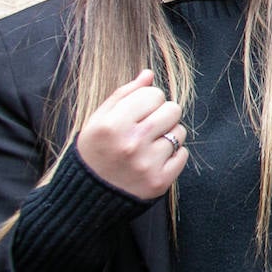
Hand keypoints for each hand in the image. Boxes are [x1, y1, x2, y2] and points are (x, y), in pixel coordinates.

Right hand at [76, 69, 186, 199]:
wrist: (88, 197)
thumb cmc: (95, 152)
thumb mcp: (98, 120)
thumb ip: (123, 94)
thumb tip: (149, 74)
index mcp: (112, 125)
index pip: (154, 94)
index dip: (148, 101)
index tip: (138, 112)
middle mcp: (130, 144)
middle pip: (173, 110)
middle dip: (162, 115)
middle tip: (147, 127)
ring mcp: (146, 164)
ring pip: (180, 132)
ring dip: (167, 136)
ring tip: (147, 146)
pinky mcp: (159, 181)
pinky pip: (183, 154)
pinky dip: (172, 155)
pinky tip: (153, 160)